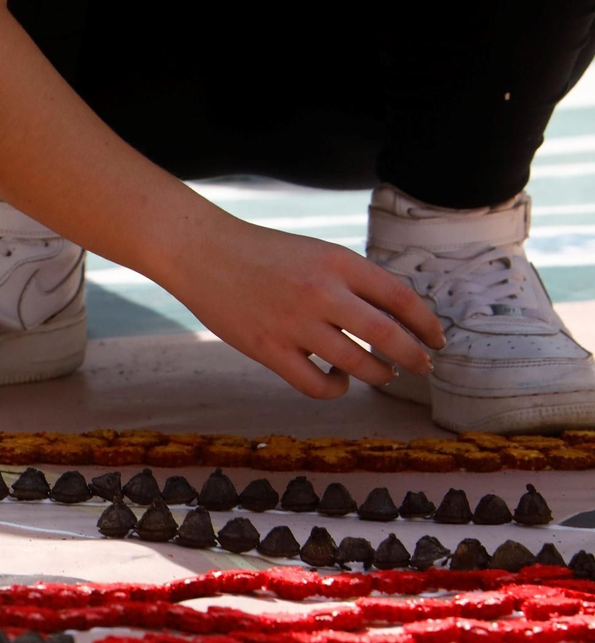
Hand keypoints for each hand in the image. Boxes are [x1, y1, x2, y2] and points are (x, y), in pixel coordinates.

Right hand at [165, 219, 445, 398]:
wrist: (204, 253)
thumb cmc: (261, 254)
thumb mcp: (315, 254)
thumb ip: (350, 281)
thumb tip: (390, 318)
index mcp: (338, 263)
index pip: (400, 298)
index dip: (427, 323)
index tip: (437, 338)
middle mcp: (321, 293)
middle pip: (387, 336)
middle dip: (414, 357)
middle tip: (424, 367)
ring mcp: (294, 323)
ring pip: (357, 365)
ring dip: (378, 374)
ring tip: (381, 374)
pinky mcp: (268, 349)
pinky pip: (316, 385)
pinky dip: (335, 388)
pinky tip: (334, 378)